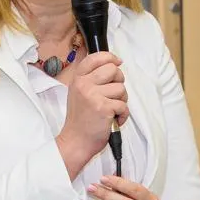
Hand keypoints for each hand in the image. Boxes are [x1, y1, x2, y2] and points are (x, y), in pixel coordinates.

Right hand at [56, 51, 128, 176]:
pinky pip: (123, 105)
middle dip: (119, 81)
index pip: (96, 57)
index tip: (117, 62)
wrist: (76, 141)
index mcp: (78, 79)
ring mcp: (93, 95)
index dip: (110, 57)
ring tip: (111, 110)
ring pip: (121, 88)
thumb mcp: (79, 93)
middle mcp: (84, 84)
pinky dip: (122, 114)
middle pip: (113, 70)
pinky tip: (113, 119)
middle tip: (113, 94)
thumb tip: (113, 63)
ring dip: (121, 101)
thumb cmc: (80, 120)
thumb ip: (91, 79)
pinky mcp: (104, 108)